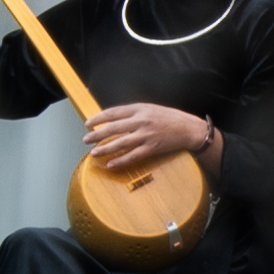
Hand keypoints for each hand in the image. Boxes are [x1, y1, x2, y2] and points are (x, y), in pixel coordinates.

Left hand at [85, 102, 210, 172]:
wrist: (188, 128)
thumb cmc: (169, 118)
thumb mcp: (150, 108)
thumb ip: (133, 113)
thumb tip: (114, 119)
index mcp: (139, 108)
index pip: (113, 112)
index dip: (98, 118)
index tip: (88, 124)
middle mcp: (141, 121)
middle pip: (113, 128)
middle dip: (96, 135)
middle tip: (85, 140)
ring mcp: (146, 135)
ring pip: (120, 143)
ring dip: (105, 148)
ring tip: (93, 153)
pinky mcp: (152, 148)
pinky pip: (133, 156)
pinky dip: (120, 160)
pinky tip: (110, 164)